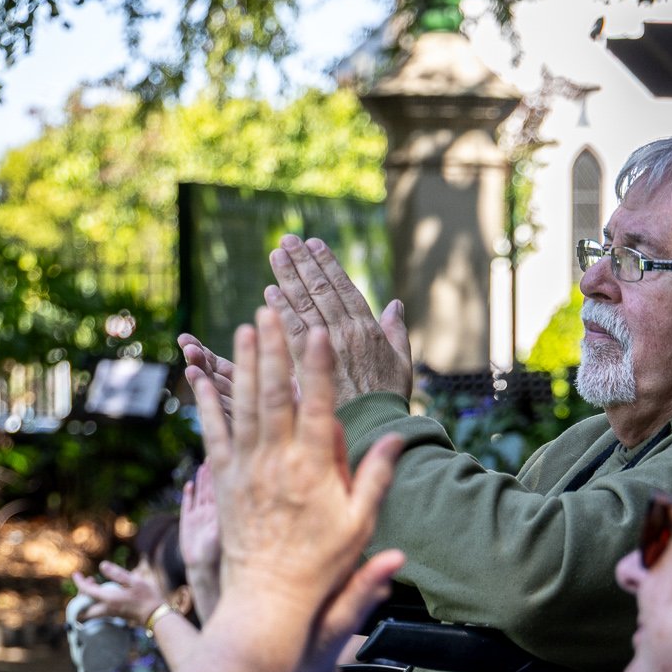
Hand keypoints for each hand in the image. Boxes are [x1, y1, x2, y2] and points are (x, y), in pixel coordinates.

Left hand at [72, 560, 161, 627]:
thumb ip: (117, 573)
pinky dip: (95, 600)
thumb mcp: (134, 581)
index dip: (79, 582)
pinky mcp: (114, 614)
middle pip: (83, 607)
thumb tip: (102, 565)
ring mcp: (110, 613)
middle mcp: (107, 608)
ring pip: (90, 609)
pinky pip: (97, 609)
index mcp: (109, 599)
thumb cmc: (146, 597)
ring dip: (88, 597)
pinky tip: (104, 590)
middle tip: (88, 581)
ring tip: (95, 583)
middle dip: (80, 594)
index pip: (87, 591)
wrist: (154, 615)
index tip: (76, 574)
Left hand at [184, 307, 403, 667]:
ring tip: (246, 326)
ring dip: (244, 363)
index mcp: (313, 471)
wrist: (269, 601)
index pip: (317, 406)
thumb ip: (376, 479)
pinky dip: (205, 402)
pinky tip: (199, 376)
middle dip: (273, 349)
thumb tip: (398, 439)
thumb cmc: (322, 567)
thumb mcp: (359, 526)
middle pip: (274, 394)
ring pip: (243, 405)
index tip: (318, 332)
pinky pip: (212, 433)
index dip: (317, 366)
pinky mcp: (223, 482)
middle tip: (270, 310)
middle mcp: (276, 464)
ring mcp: (245, 471)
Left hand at [264, 235, 410, 406]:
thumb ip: (397, 332)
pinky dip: (280, 311)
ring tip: (277, 256)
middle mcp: (346, 332)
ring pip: (304, 305)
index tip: (313, 244)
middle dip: (303, 263)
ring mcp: (325, 348)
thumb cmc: (388, 399)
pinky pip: (291, 332)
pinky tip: (269, 293)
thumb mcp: (402, 363)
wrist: (373, 429)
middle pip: (320, 290)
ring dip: (288, 278)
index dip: (327, 263)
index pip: (344, 287)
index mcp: (368, 329)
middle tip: (287, 242)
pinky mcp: (307, 365)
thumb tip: (395, 305)